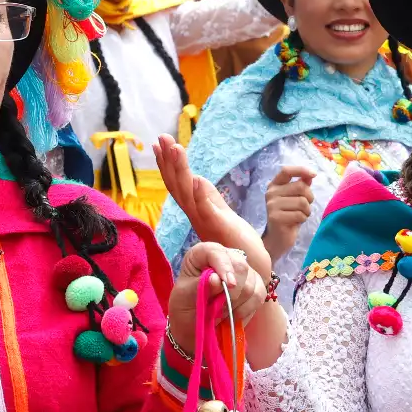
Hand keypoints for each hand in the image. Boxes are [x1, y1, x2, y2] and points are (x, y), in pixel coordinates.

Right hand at [156, 134, 272, 278]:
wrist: (252, 273)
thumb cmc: (238, 246)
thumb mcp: (224, 216)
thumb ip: (210, 199)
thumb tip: (197, 178)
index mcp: (197, 212)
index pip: (178, 184)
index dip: (168, 164)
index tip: (159, 143)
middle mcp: (197, 217)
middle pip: (177, 186)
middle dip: (169, 161)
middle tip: (161, 138)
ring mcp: (206, 223)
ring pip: (188, 194)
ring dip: (180, 171)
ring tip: (175, 148)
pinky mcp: (220, 229)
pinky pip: (206, 211)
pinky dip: (200, 195)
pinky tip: (196, 178)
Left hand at [168, 242, 267, 353]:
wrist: (194, 323)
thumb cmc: (185, 306)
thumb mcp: (184, 297)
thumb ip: (199, 286)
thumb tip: (217, 279)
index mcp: (202, 253)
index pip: (216, 252)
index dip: (224, 266)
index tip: (228, 284)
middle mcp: (226, 257)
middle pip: (240, 267)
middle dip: (230, 292)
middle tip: (216, 308)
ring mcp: (243, 271)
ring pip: (251, 284)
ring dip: (235, 304)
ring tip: (219, 313)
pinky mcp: (255, 285)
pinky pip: (259, 296)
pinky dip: (246, 310)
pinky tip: (232, 316)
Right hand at [262, 165, 317, 261]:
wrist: (278, 238)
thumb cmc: (289, 216)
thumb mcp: (296, 198)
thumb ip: (301, 185)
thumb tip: (310, 175)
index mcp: (274, 185)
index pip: (286, 170)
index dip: (301, 170)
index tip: (314, 174)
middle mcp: (270, 193)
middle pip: (300, 186)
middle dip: (309, 198)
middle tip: (305, 207)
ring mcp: (271, 205)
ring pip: (302, 201)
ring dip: (307, 211)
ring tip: (300, 216)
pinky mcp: (275, 217)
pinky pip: (299, 214)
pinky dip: (303, 219)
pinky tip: (296, 222)